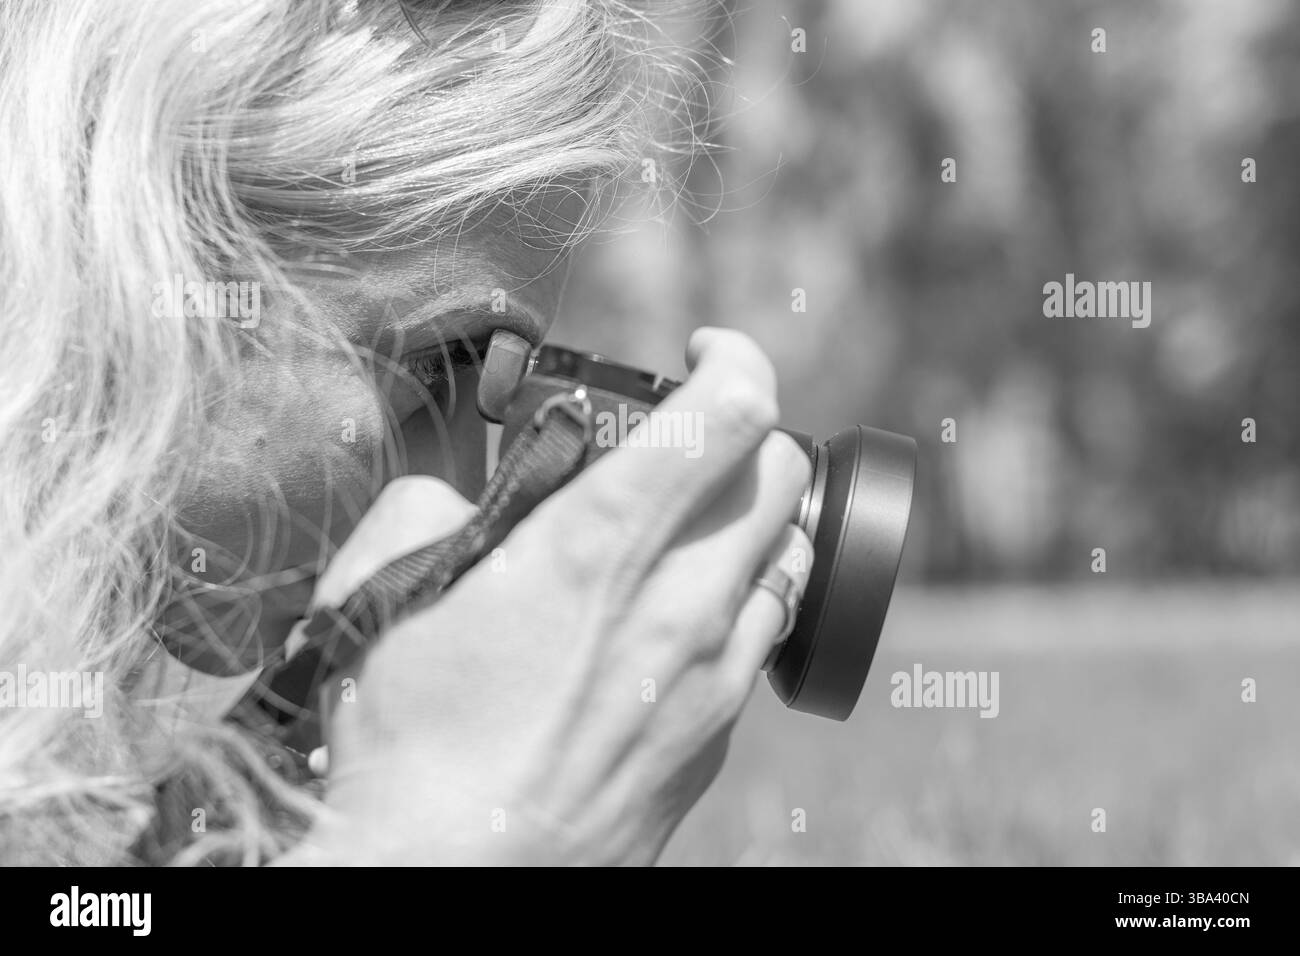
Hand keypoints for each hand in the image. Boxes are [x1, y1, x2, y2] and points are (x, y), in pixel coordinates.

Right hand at [292, 328, 812, 864]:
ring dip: (755, 517)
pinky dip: (739, 600)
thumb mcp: (380, 591)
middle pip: (782, 476)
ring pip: (789, 557)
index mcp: (602, 546)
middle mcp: (682, 605)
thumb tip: (462, 489)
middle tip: (695, 440)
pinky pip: (759, 638)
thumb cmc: (405, 745)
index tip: (706, 352)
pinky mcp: (714, 739)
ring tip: (698, 522)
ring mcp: (712, 678)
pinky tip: (682, 615)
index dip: (735, 357)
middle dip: (748, 433)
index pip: (732, 412)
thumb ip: (430, 504)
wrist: (445, 881)